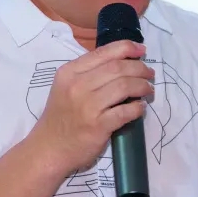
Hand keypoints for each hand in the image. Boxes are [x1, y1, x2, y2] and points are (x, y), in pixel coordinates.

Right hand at [29, 40, 154, 175]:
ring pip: (124, 86)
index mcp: (70, 72)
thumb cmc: (61, 116)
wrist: (48, 148)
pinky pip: (125, 111)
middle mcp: (78, 85)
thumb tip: (122, 61)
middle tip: (149, 73)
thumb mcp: (66, 86)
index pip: (104, 53)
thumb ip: (88, 73)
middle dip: (139, 68)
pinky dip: (137, 107)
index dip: (127, 48)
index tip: (142, 49)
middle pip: (117, 68)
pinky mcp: (98, 126)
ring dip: (142, 86)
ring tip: (148, 89)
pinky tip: (140, 107)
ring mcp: (88, 106)